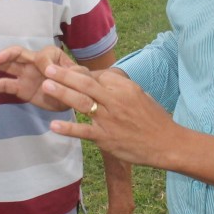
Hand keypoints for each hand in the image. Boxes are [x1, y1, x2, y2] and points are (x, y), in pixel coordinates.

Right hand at [0, 45, 83, 110]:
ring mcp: (26, 74)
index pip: (43, 56)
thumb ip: (71, 73)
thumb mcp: (80, 77)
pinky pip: (6, 86)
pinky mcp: (21, 89)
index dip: (44, 64)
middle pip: (17, 54)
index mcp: (51, 56)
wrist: (75, 99)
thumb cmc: (79, 83)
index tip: (49, 73)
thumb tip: (50, 71)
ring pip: (8, 67)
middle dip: (6, 55)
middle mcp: (35, 62)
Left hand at [40, 64, 213, 190]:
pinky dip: (68, 128)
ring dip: (62, 93)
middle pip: (86, 84)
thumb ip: (120, 87)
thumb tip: (102, 79)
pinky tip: (54, 125)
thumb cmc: (154, 119)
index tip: (66, 71)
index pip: (98, 76)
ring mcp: (110, 120)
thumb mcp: (140, 95)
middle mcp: (116, 101)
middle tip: (47, 68)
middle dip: (65, 75)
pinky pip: (84, 131)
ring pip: (82, 103)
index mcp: (125, 87)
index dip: (80, 74)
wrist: (167, 144)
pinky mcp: (106, 138)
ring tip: (45, 85)